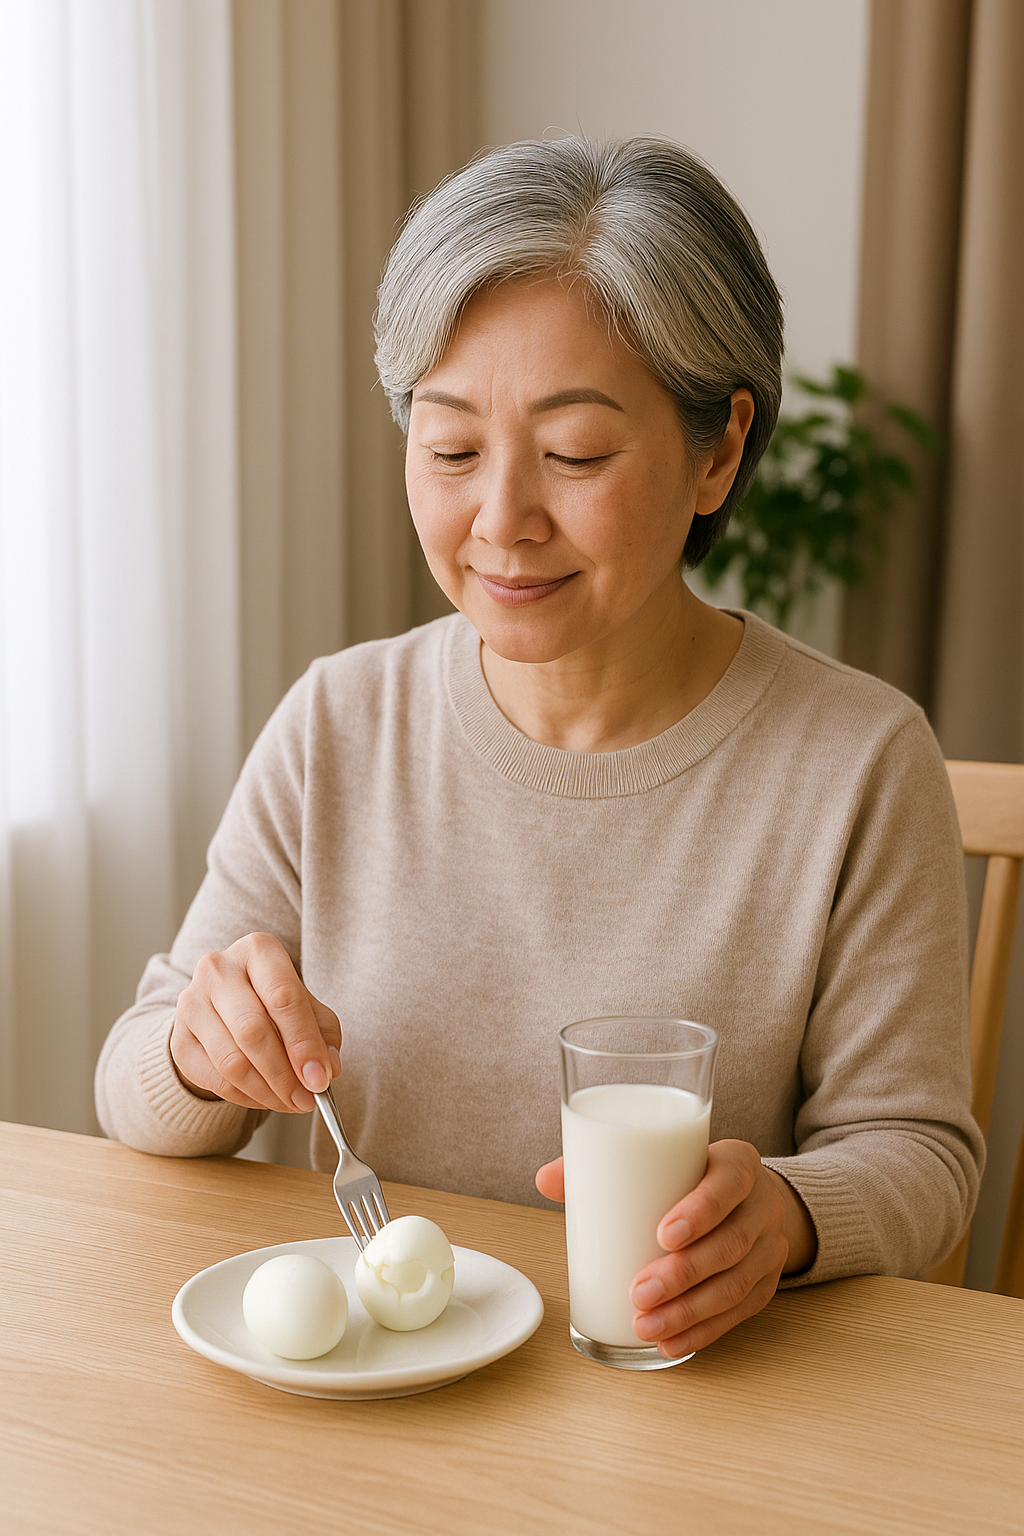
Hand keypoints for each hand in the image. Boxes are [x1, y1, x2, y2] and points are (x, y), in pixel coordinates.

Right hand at [170, 932, 341, 1112]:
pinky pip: (216, 1080)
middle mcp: (218, 969)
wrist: (225, 1006)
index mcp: (257, 950)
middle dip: (285, 1073)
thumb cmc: (274, 1001)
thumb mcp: (306, 1005)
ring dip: (267, 1091)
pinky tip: (267, 1099)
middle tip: (308, 1099)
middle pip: (252, 1030)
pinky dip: (247, 1097)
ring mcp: (192, 1003)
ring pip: (231, 1061)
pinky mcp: (180, 1040)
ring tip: (292, 1102)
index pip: (283, 996)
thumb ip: (322, 1033)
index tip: (320, 1078)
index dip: (303, 1042)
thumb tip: (327, 1069)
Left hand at [535, 1139, 815, 1356]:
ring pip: (737, 1285)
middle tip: (638, 1292)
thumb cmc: (691, 1176)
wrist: (749, 1197)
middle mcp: (761, 1205)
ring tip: (646, 1326)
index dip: (701, 1210)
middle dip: (683, 1274)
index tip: (663, 1235)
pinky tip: (671, 1344)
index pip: (729, 1183)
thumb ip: (606, 1166)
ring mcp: (769, 1247)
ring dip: (689, 1312)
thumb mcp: (662, 1160)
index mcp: (737, 1164)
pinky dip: (703, 1332)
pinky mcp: (766, 1283)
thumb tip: (546, 1179)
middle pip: (732, 1242)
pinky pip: (739, 1314)